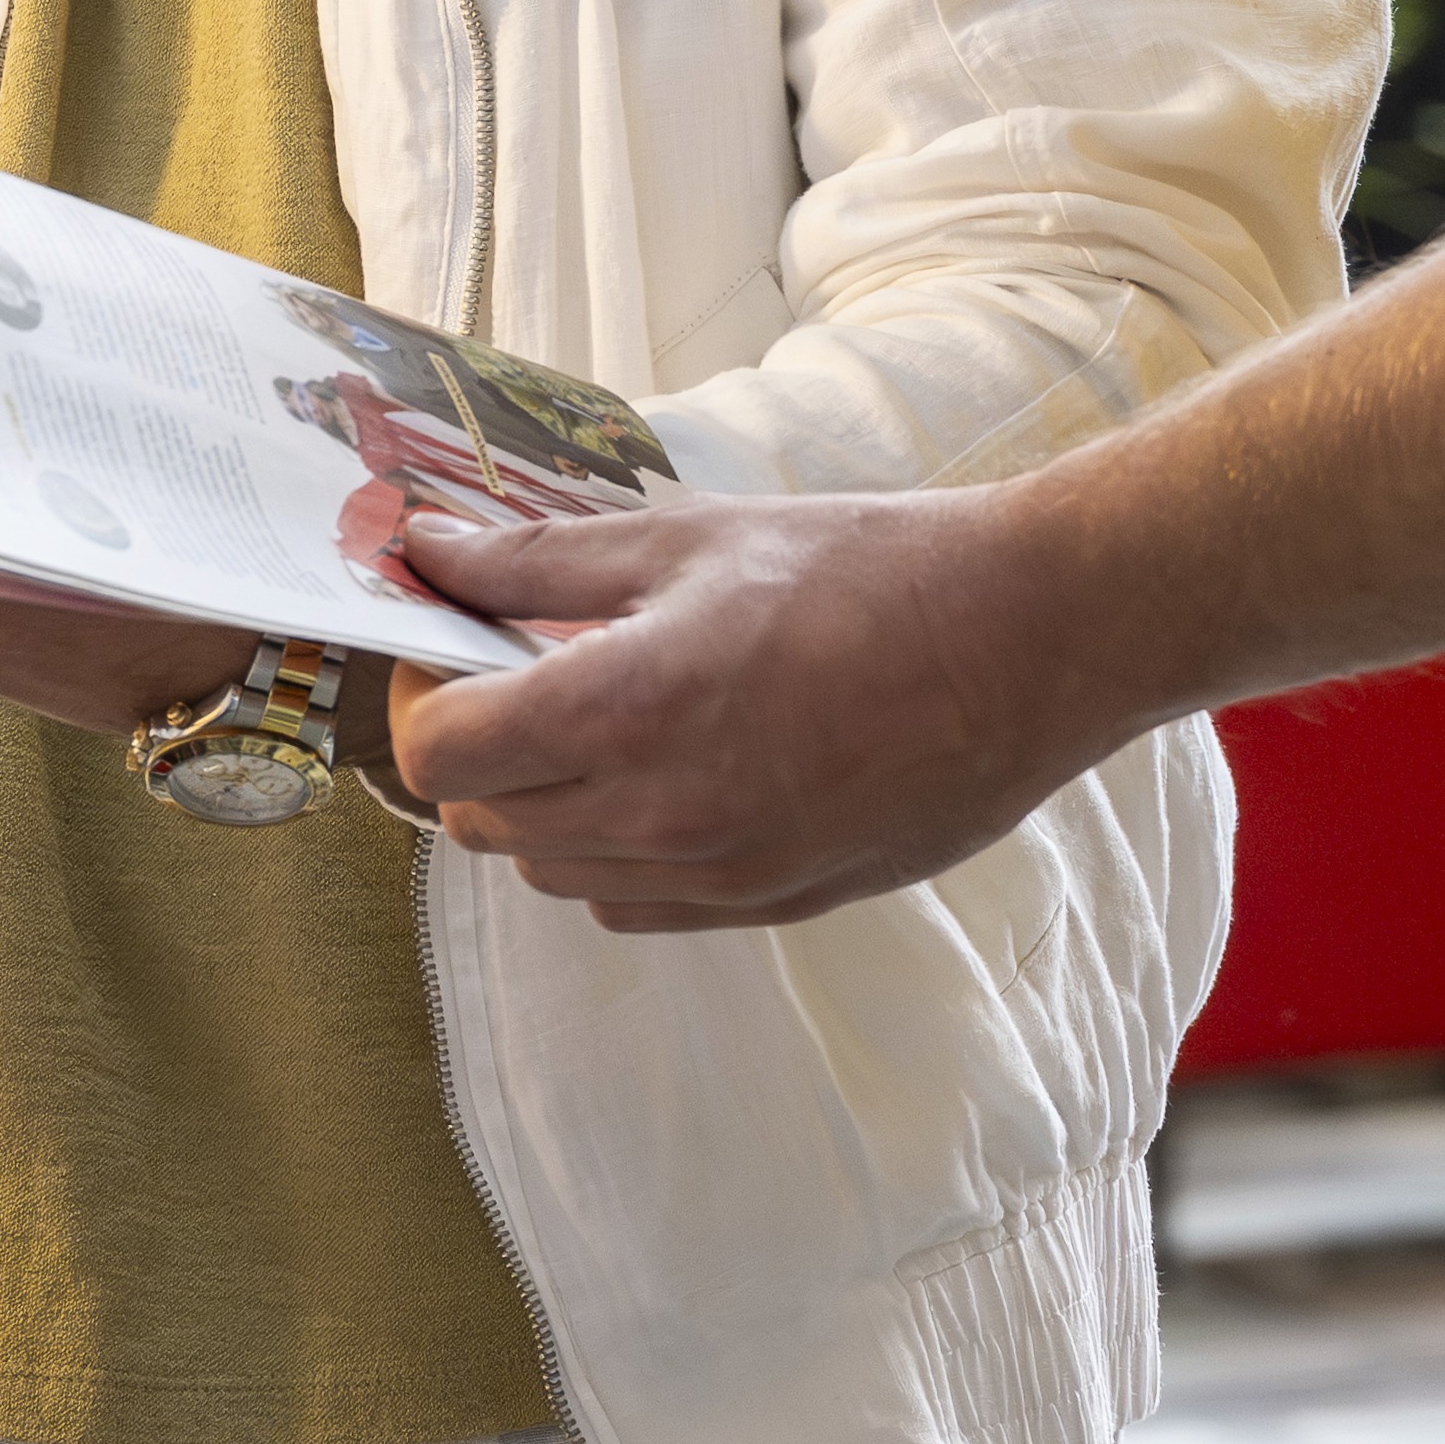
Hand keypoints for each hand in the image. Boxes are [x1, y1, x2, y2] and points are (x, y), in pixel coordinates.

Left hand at [389, 484, 1128, 928]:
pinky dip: (612, 855)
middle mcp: (660, 811)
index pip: (438, 752)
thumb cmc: (868, 571)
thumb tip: (424, 550)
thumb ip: (536, 559)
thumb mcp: (689, 537)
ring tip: (598, 723)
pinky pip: (631, 906)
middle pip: (480, 820)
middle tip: (512, 676)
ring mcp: (716, 873)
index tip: (447, 650)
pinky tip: (661, 778)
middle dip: (471, 749)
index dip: (419, 698)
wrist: (1025, 644)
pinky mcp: (767, 905)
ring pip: (550, 874)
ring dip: (540, 805)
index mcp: (629, 705)